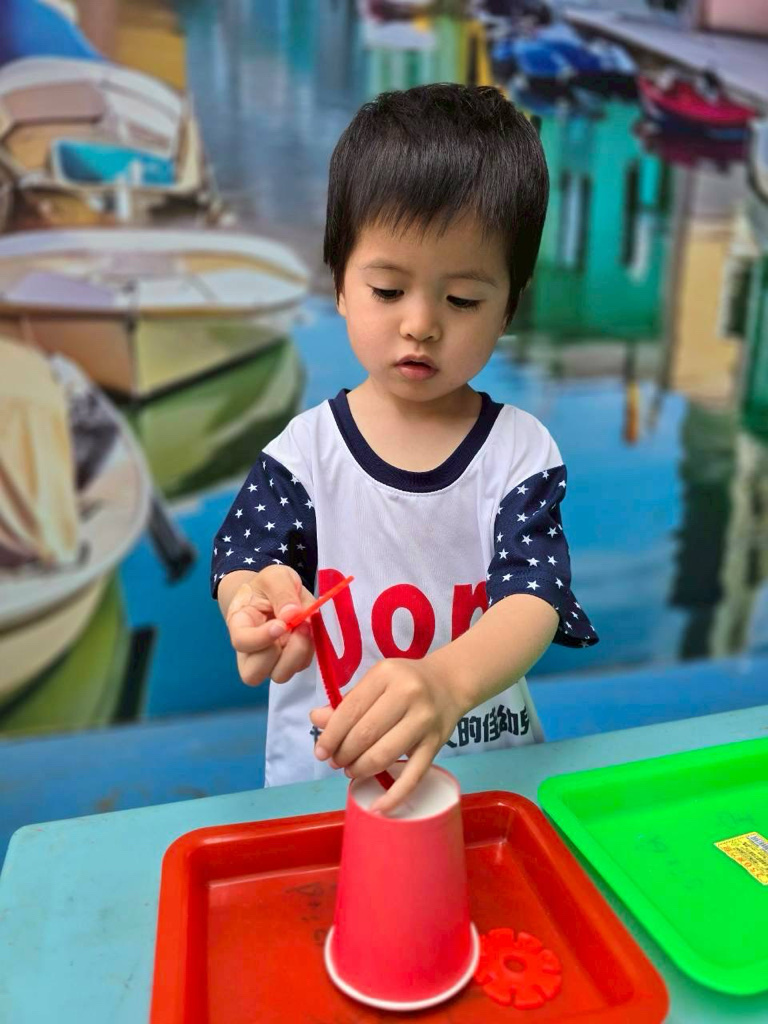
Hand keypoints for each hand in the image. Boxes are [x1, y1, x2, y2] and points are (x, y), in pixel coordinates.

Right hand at [226, 565, 315, 684]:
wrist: (277, 592)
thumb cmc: (268, 585)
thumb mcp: (275, 576)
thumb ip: (282, 592)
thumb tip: (292, 614)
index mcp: (239, 624)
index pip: (241, 642)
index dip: (261, 638)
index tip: (281, 625)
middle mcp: (250, 650)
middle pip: (254, 673)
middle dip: (280, 655)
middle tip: (298, 627)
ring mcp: (270, 659)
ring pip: (280, 675)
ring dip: (298, 654)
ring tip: (305, 627)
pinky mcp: (289, 660)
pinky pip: (300, 666)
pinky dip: (309, 650)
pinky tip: (309, 630)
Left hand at [308, 657, 464, 812]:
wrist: (448, 683)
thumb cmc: (404, 682)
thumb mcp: (375, 682)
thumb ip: (347, 703)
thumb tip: (316, 719)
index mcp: (385, 674)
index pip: (351, 710)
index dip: (331, 735)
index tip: (320, 752)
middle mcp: (407, 694)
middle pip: (366, 734)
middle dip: (344, 754)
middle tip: (337, 762)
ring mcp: (424, 720)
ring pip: (384, 755)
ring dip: (361, 769)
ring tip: (351, 771)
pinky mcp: (436, 744)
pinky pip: (413, 776)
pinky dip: (394, 796)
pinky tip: (378, 807)